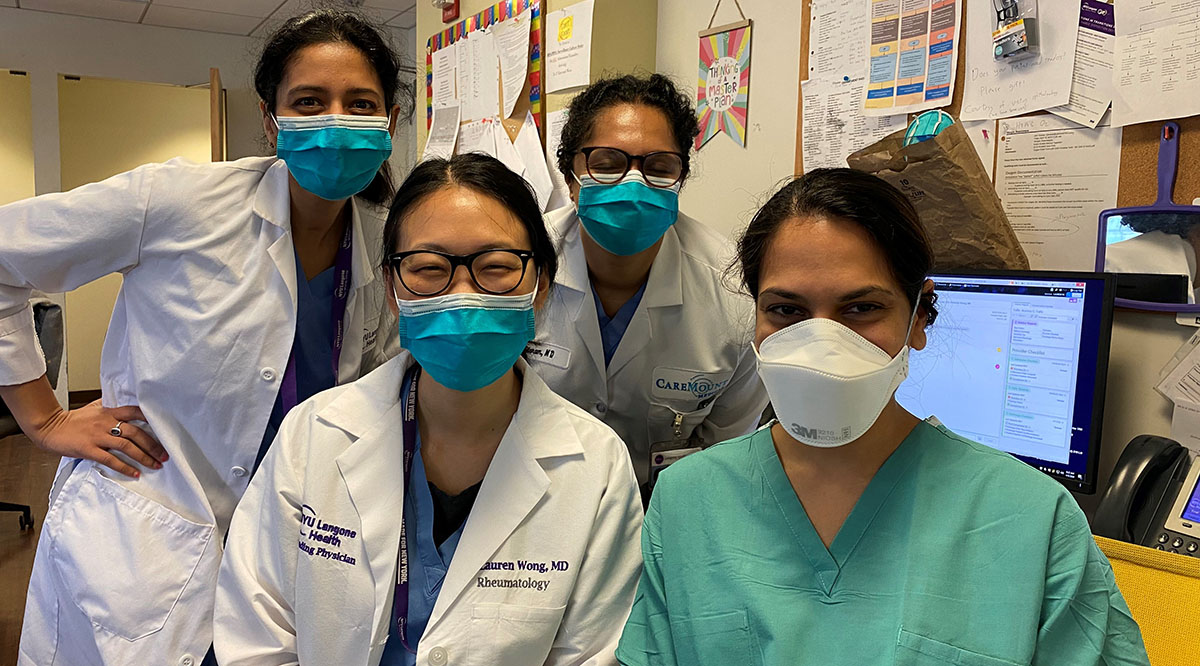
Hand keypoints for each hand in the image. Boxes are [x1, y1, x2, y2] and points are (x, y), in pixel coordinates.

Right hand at [30, 400, 167, 477]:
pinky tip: (135, 473)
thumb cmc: (74, 419)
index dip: (152, 419)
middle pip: (136, 433)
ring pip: (127, 447)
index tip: (165, 429)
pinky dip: (125, 467)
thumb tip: (130, 405)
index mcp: (109, 411)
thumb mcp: (95, 407)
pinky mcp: (89, 449)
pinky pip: (111, 460)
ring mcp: (98, 436)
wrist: (50, 427)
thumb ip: (112, 406)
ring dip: (144, 457)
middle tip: (164, 455)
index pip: (135, 412)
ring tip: (155, 465)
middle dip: (153, 445)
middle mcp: (106, 422)